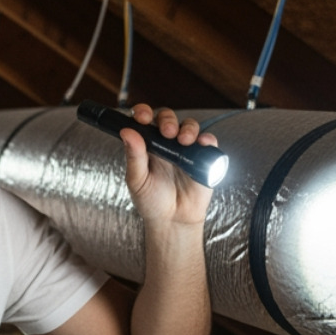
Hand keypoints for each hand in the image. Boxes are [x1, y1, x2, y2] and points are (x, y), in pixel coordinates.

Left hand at [118, 104, 216, 226]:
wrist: (173, 221)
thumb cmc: (151, 201)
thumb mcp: (137, 180)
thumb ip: (133, 157)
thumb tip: (126, 132)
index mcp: (147, 145)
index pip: (144, 121)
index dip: (143, 113)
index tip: (142, 117)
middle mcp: (166, 143)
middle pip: (168, 119)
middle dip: (167, 120)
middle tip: (167, 132)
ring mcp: (186, 149)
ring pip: (189, 126)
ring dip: (188, 128)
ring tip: (184, 140)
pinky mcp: (203, 158)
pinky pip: (208, 142)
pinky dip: (208, 139)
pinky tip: (203, 143)